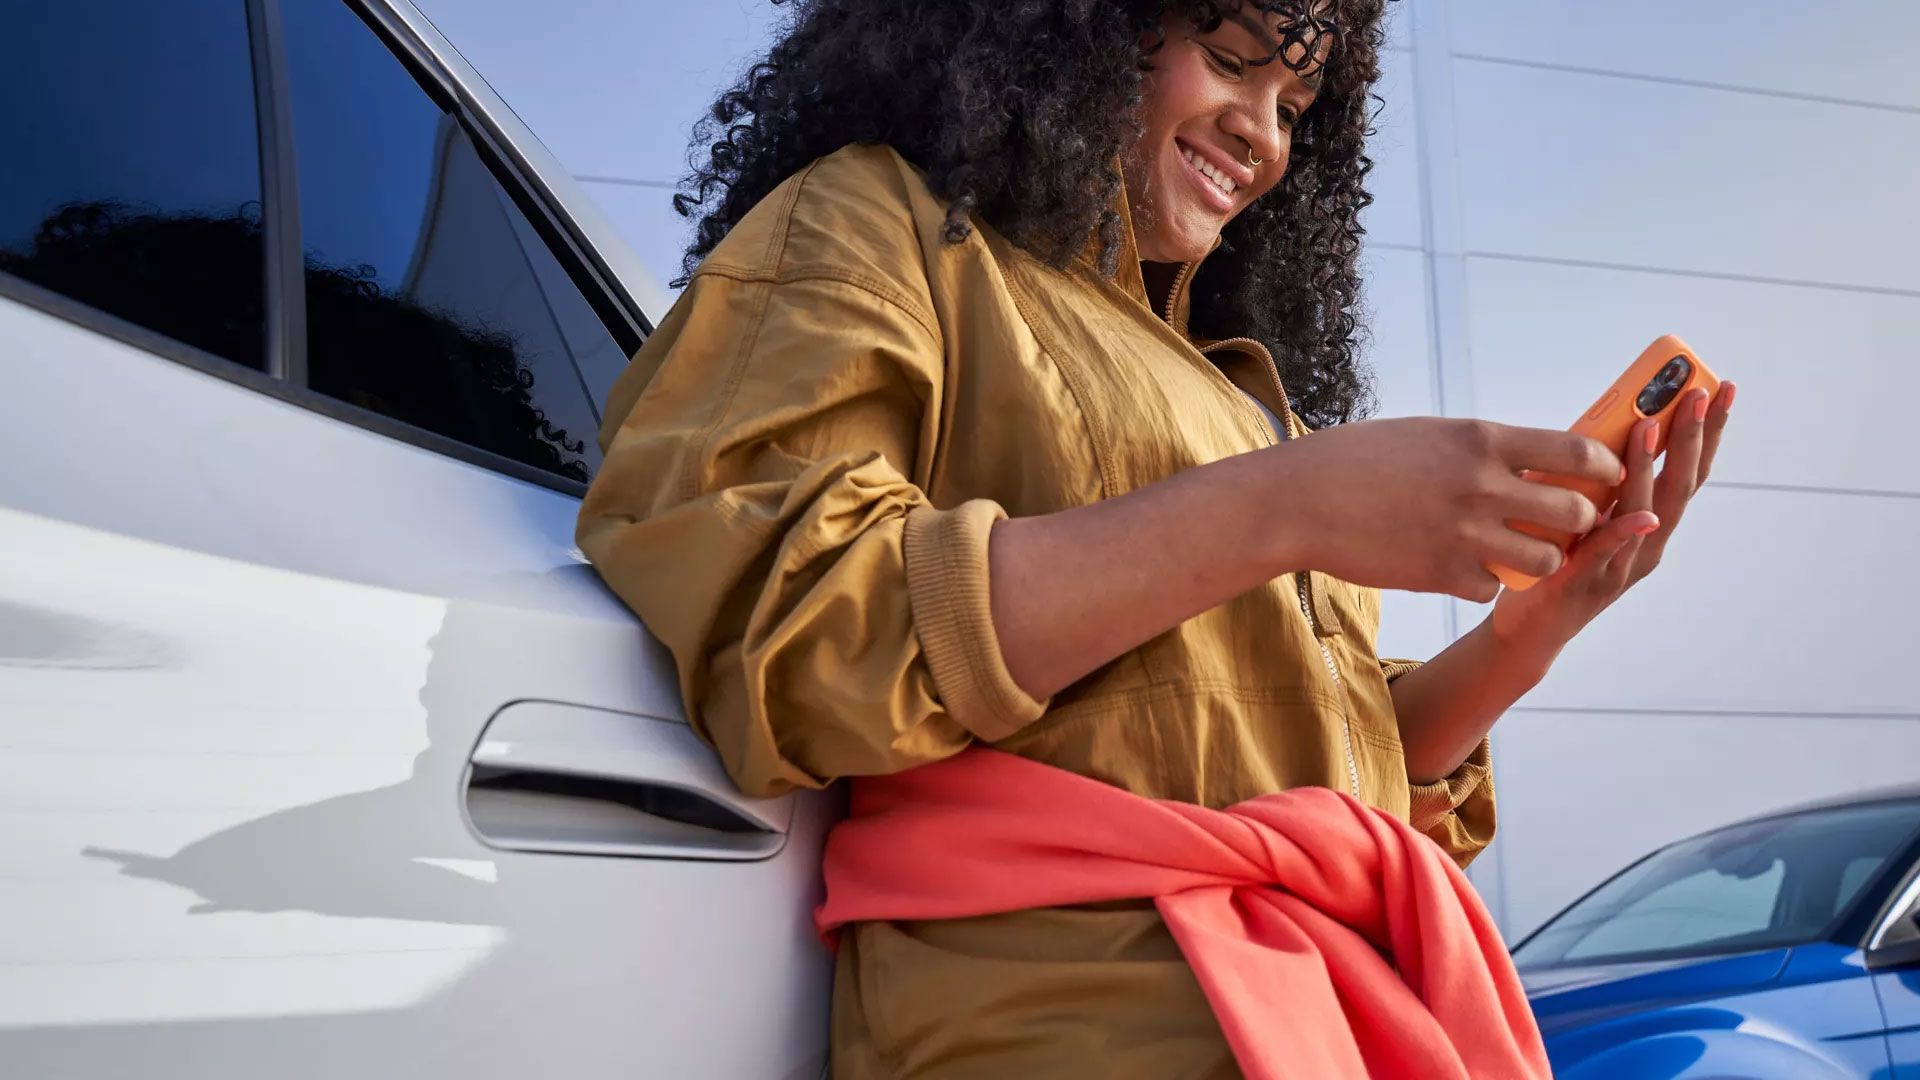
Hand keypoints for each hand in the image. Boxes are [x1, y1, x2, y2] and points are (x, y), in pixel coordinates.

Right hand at [1278, 417, 1624, 601]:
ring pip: (1545, 560)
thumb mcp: (1428, 436)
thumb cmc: (1355, 460)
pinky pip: (1493, 587)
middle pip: (1575, 512)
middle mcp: (1482, 486)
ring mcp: (1463, 534)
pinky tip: (1463, 567)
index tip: (1605, 475)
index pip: (1577, 451)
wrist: (1298, 500)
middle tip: (1563, 522)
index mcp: (1481, 440)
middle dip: (1579, 521)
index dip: (1604, 467)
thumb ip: (1481, 448)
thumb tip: (1528, 458)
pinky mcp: (1440, 574)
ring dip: (1539, 558)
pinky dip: (1485, 581)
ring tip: (1517, 550)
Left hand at [1490, 382, 1736, 663]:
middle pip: (1680, 485)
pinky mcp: (1590, 583)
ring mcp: (1623, 565)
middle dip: (1692, 437)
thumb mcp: (1583, 512)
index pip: (1688, 470)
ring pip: (1647, 512)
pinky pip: (1609, 553)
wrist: (1529, 628)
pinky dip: (1625, 532)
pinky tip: (1642, 515)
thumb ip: (1596, 479)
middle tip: (1699, 394)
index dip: (1708, 432)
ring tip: (1650, 425)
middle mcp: (1648, 543)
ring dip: (1652, 468)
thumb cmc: (1556, 562)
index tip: (1722, 390)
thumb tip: (1597, 422)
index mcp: (1651, 522)